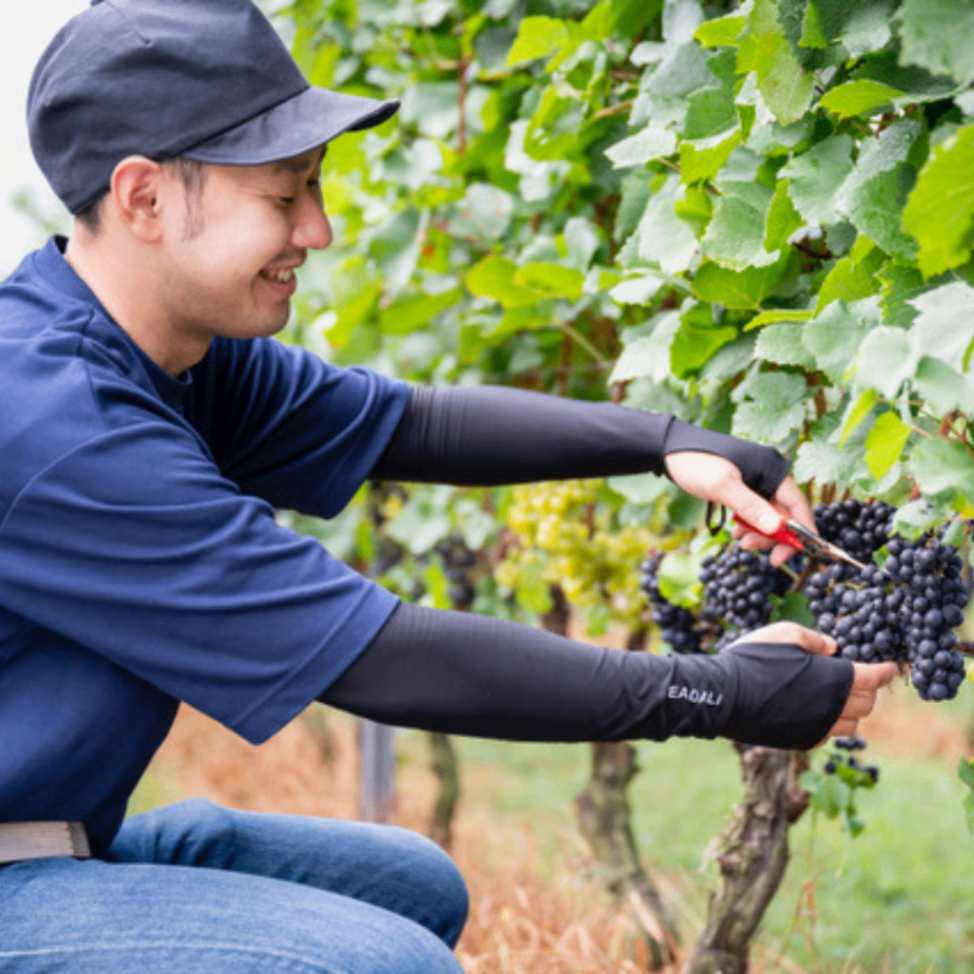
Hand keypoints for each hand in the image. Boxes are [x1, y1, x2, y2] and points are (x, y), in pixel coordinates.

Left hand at [664, 451, 813, 565]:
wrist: (669, 449)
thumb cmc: (696, 462)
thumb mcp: (722, 486)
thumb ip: (750, 507)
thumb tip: (777, 528)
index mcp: (772, 468)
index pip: (798, 504)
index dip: (800, 531)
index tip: (793, 553)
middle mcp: (769, 473)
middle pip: (784, 513)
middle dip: (772, 535)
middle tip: (751, 548)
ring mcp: (756, 480)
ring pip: (768, 514)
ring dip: (758, 531)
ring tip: (739, 540)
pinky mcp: (743, 486)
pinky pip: (754, 510)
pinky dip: (748, 523)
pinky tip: (736, 530)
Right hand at [728, 621, 898, 744]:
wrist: (723, 696)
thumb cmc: (753, 659)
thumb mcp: (783, 633)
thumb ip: (814, 639)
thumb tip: (833, 648)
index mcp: (835, 679)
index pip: (873, 678)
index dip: (885, 670)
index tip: (891, 666)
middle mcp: (833, 707)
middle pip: (866, 704)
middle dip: (867, 690)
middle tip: (858, 679)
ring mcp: (818, 728)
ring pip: (851, 725)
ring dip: (850, 710)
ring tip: (836, 697)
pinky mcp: (801, 740)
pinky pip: (828, 735)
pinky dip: (829, 723)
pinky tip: (814, 710)